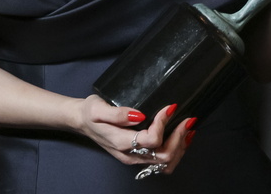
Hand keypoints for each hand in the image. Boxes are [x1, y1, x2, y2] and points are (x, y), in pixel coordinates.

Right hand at [73, 98, 195, 172]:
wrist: (82, 122)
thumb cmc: (90, 113)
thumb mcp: (97, 108)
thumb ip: (117, 113)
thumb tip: (139, 115)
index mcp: (121, 142)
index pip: (152, 140)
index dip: (163, 124)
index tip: (169, 106)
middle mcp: (130, 154)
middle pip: (164, 156)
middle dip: (179, 137)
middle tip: (188, 118)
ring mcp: (135, 157)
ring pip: (165, 162)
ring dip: (180, 147)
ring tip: (188, 128)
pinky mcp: (139, 155)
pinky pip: (162, 160)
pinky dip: (176, 150)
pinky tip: (181, 136)